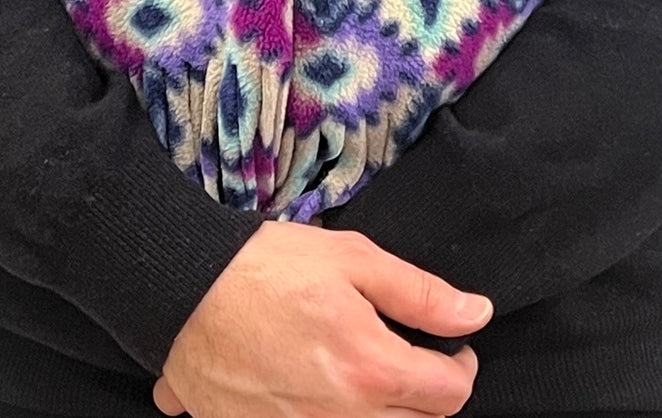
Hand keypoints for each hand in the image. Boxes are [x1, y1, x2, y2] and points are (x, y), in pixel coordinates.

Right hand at [155, 222, 489, 417]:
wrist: (184, 291)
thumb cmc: (267, 268)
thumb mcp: (352, 259)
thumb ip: (419, 293)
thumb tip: (477, 314)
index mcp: (370, 369)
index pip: (450, 395)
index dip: (461, 366)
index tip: (452, 347)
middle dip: (430, 398)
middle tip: (417, 361)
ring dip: (388, 415)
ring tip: (373, 377)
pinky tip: (325, 391)